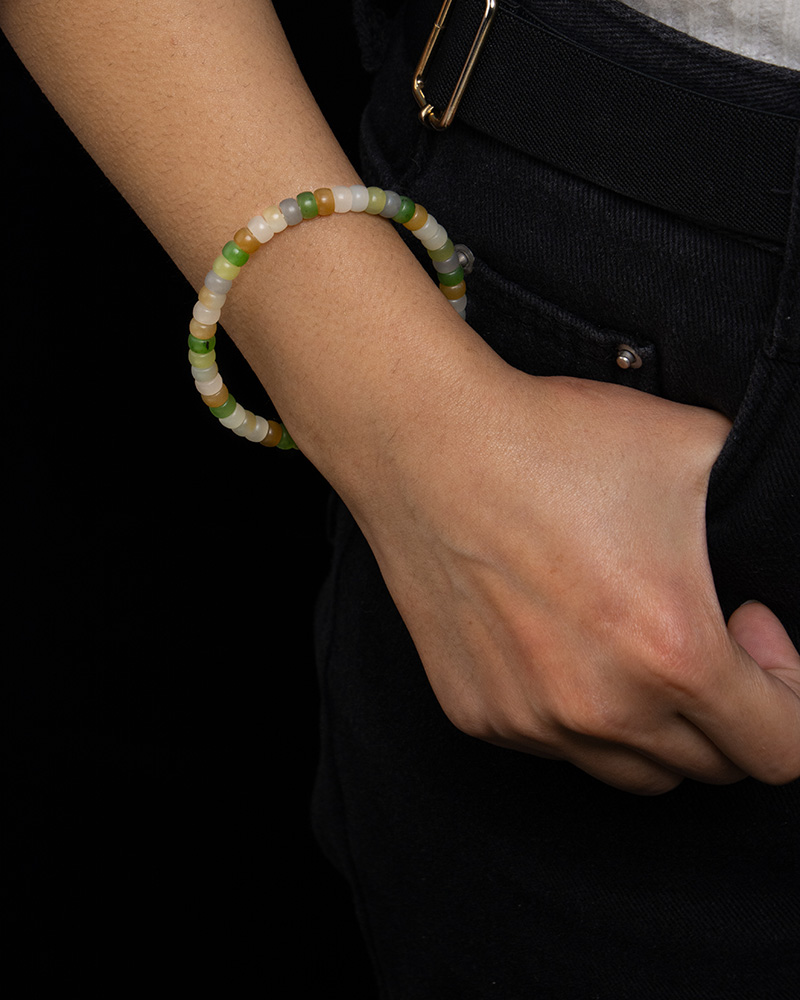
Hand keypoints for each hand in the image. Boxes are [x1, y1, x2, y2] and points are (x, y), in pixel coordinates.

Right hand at [346, 359, 799, 793]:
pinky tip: (559, 641)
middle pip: (711, 768)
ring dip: (656, 726)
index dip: (790, 694)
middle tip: (691, 624)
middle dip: (726, 709)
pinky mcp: (478, 715)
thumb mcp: (698, 449)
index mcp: (672, 654)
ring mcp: (531, 721)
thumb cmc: (554, 442)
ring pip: (632, 771)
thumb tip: (791, 522)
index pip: (782, 751)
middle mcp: (600, 708)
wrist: (429, 444)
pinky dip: (576, 713)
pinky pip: (555, 745)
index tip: (750, 627)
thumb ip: (767, 507)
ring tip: (629, 644)